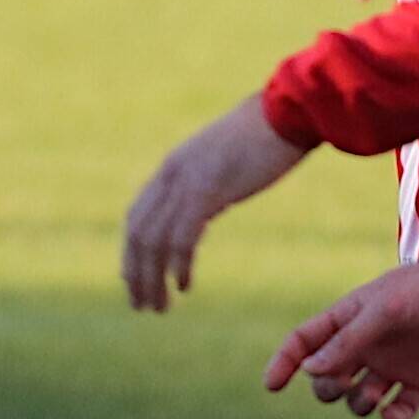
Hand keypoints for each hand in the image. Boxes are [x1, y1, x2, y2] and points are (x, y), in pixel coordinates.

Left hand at [123, 92, 306, 311]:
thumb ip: (207, 183)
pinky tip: (184, 285)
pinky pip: (182, 234)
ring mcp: (188, 179)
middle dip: (135, 271)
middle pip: (138, 230)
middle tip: (141, 305)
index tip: (134, 281)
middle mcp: (172, 173)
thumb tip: (203, 204)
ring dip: (152, 276)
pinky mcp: (208, 187)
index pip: (138, 215)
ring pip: (154, 238)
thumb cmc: (263, 136)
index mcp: (174, 167)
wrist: (286, 111)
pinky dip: (178, 264)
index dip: (132, 251)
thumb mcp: (223, 161)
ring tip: (160, 307)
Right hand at [264, 249, 418, 418]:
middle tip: (344, 386)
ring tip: (374, 397)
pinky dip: (392, 417)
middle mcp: (368, 340)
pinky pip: (399, 409)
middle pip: (329, 374)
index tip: (270, 387)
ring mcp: (395, 361)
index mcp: (350, 316)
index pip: (305, 340)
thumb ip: (347, 342)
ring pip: (360, 396)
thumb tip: (308, 370)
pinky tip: (394, 414)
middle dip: (328, 388)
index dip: (285, 362)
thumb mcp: (384, 312)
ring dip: (360, 404)